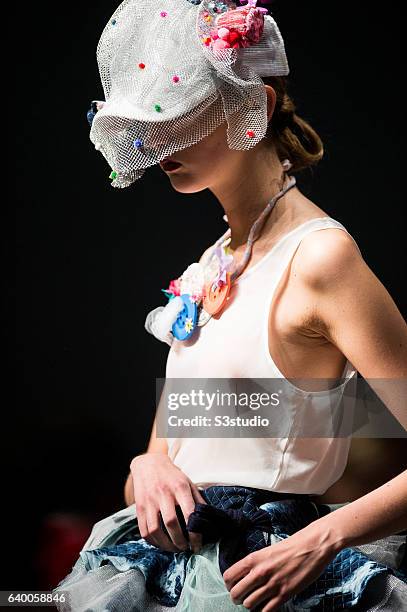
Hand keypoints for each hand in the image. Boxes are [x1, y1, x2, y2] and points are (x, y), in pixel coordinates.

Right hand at [130, 453, 205, 552]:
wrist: (149, 463)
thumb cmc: (172, 475)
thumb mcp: (188, 482)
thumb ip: (198, 500)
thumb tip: (209, 519)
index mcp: (180, 487)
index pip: (189, 514)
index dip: (194, 534)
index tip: (198, 545)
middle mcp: (163, 493)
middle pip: (171, 523)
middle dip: (180, 542)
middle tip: (185, 548)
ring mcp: (149, 500)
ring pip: (155, 530)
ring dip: (166, 545)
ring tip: (174, 549)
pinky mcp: (139, 507)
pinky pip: (144, 530)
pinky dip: (153, 542)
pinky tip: (161, 544)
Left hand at [223, 518, 342, 610]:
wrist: (312, 546)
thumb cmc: (292, 546)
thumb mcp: (267, 551)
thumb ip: (255, 563)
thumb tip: (245, 576)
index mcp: (254, 558)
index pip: (229, 576)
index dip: (229, 584)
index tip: (233, 586)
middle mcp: (260, 572)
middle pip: (236, 594)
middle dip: (237, 598)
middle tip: (243, 597)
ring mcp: (272, 584)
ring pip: (249, 604)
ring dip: (251, 605)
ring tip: (257, 601)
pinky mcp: (285, 594)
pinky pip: (266, 611)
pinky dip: (264, 611)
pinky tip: (267, 606)